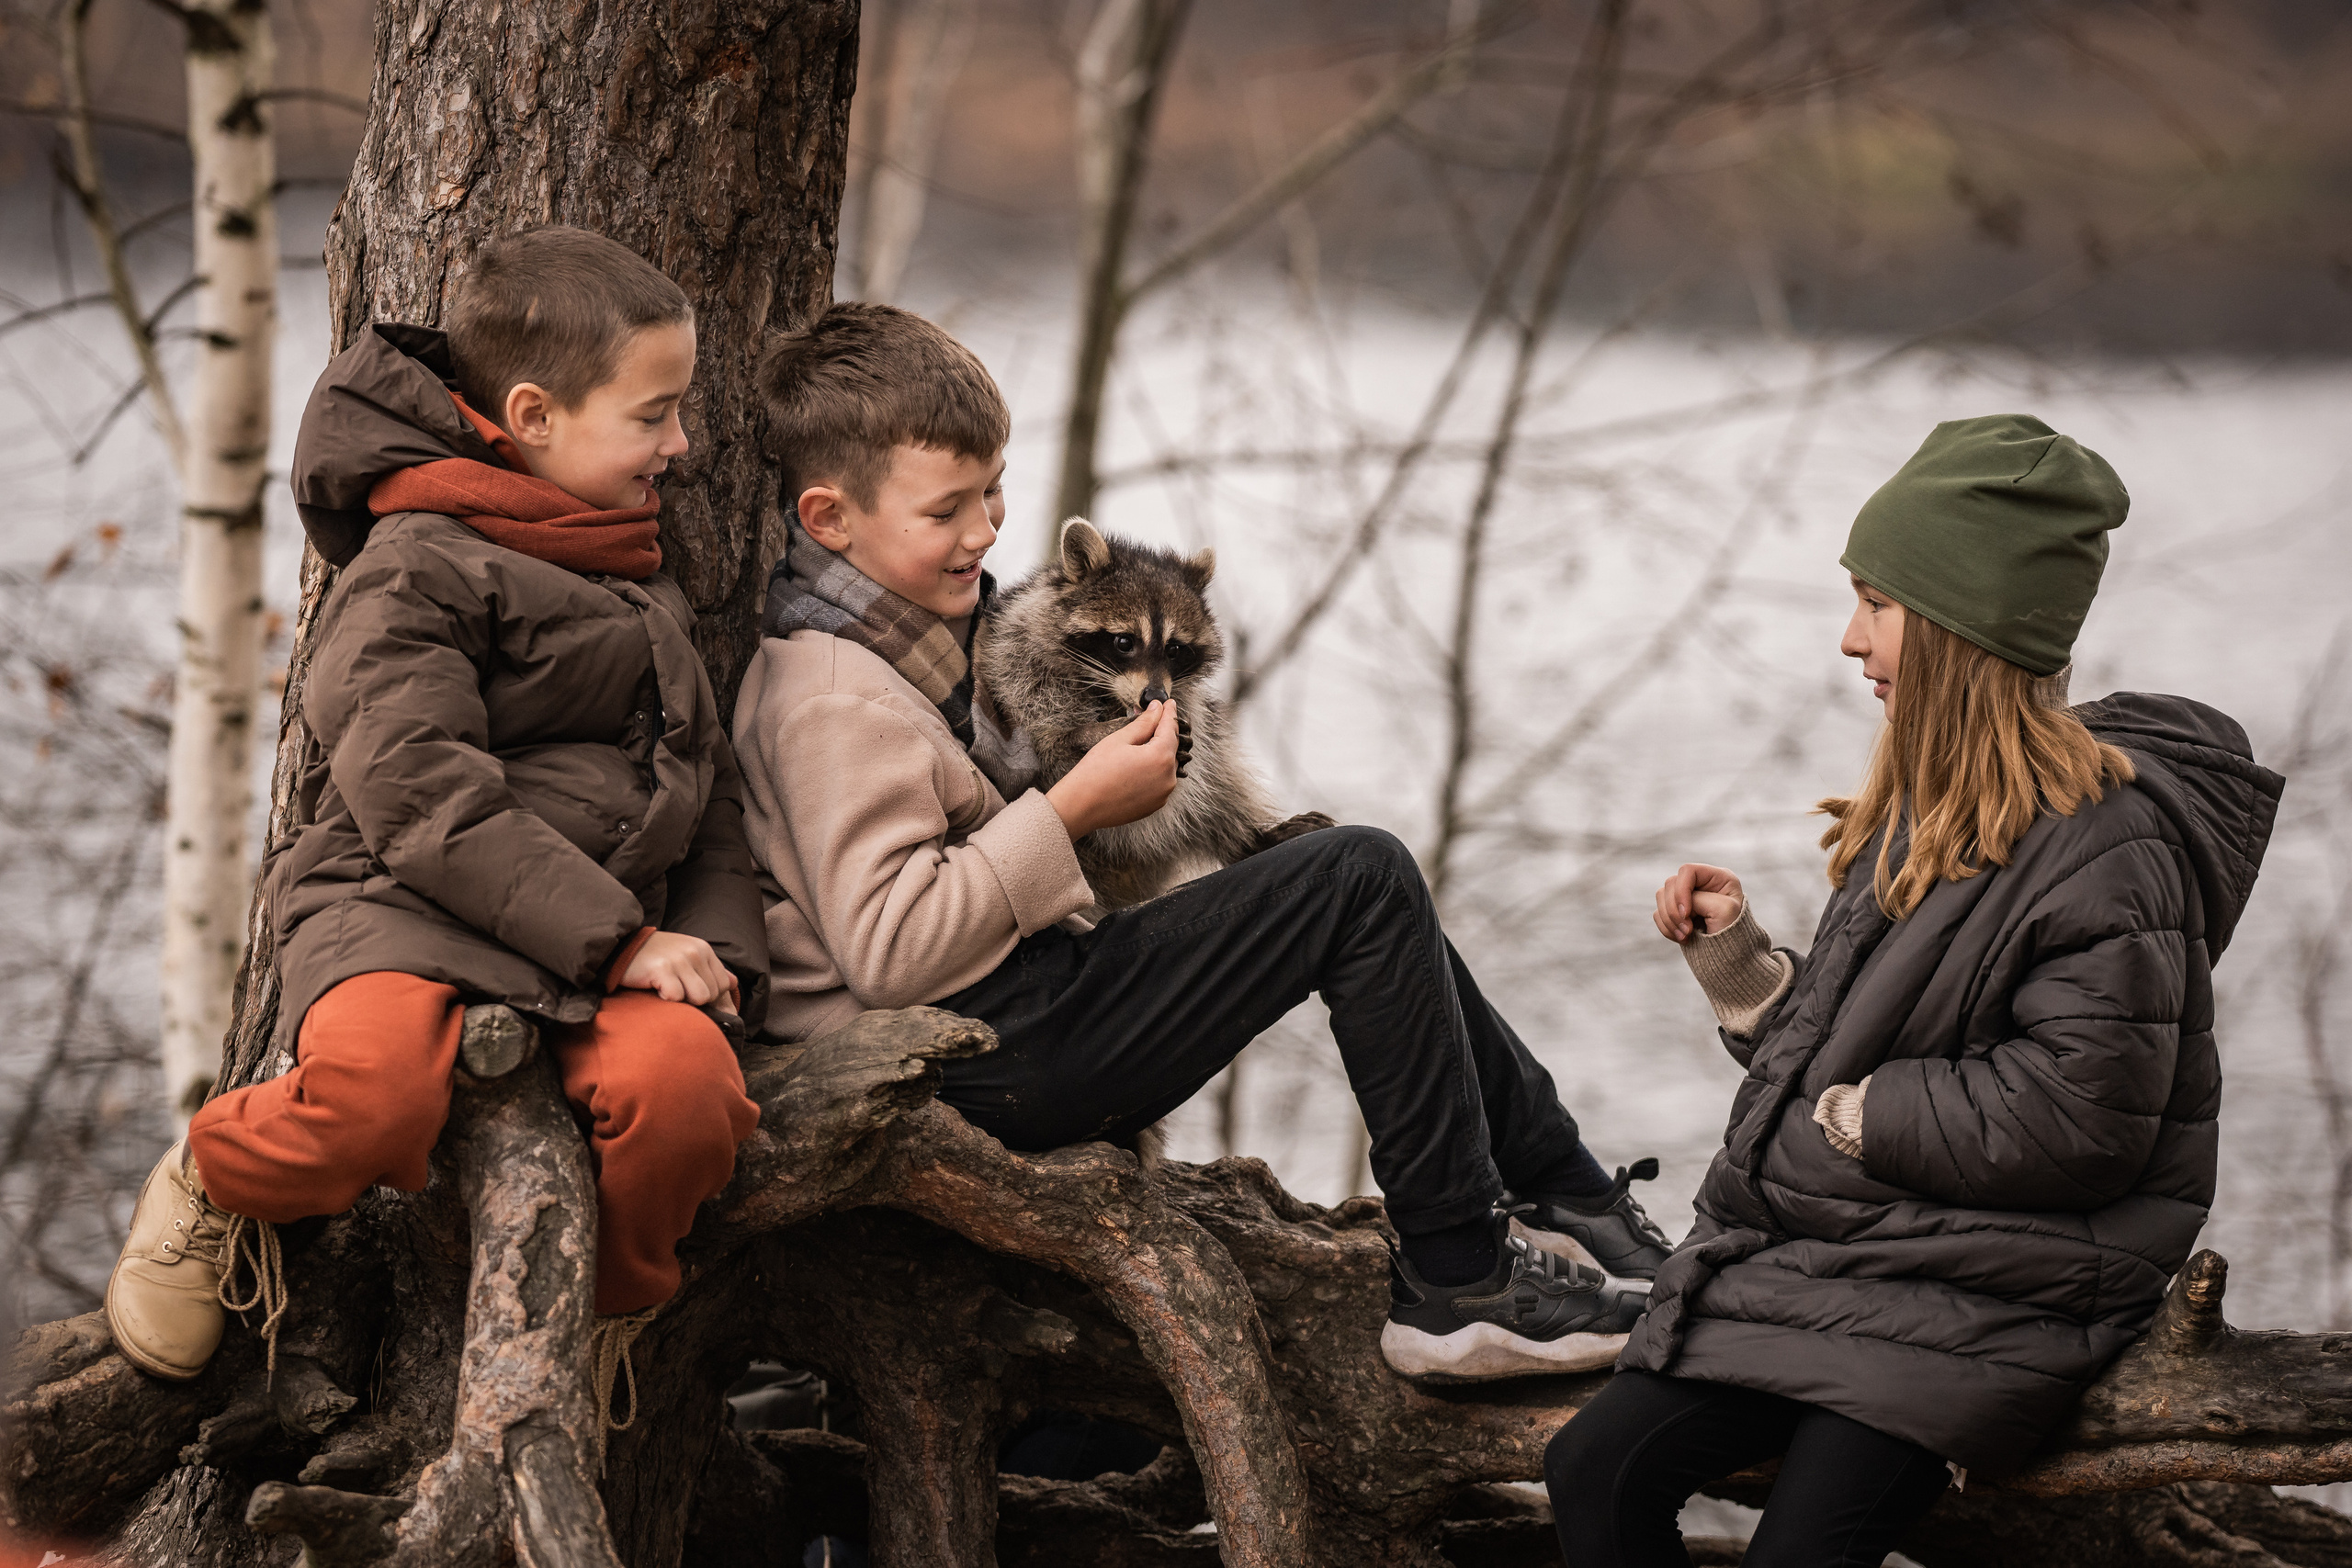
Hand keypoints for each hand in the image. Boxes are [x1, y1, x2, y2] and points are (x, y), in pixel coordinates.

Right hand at [620, 931, 738, 1009]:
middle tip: (674, 989)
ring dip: (683, 1001)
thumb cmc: (655, 956)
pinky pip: (676, 997)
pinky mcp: (662, 969)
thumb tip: (734, 982)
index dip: (708, 994)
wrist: (621, 948)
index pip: (724, 985)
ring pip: (700, 997)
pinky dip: (665, 999)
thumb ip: (710, 969)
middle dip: (694, 999)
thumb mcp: (686, 956)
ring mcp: (679, 960)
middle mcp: (694, 952)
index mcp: (703, 949)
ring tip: (667, 990)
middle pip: (712, 994)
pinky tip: (655, 990)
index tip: (687, 989)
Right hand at [1047, 700, 1179, 839]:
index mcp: (1161, 757)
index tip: (1169, 703)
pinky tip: (1138, 765)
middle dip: (1162, 731)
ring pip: (1166, 765)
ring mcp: (1163, 793)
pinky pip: (1160, 781)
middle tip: (1152, 717)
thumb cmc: (1095, 772)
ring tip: (1142, 742)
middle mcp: (1168, 777)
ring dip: (1158, 751)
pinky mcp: (1155, 804)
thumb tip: (1157, 709)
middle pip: (1170, 747)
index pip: (1171, 728)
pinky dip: (1154, 770)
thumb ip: (1144, 723)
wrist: (1081, 806)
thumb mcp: (1120, 740)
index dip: (1169, 713)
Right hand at [1653, 863, 1743, 942]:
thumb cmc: (1734, 932)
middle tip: (1687, 929)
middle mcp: (1701, 884)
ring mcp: (1687, 898)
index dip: (1681, 890)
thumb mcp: (1723, 909)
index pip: (1687, 871)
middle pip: (1671, 884)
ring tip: (1685, 936)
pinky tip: (1682, 939)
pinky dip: (1667, 928)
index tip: (1687, 913)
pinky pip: (1659, 913)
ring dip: (1669, 920)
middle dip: (1675, 910)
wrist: (1731, 958)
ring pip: (1661, 897)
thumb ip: (1698, 899)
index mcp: (1718, 877)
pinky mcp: (1677, 912)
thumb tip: (1678, 906)